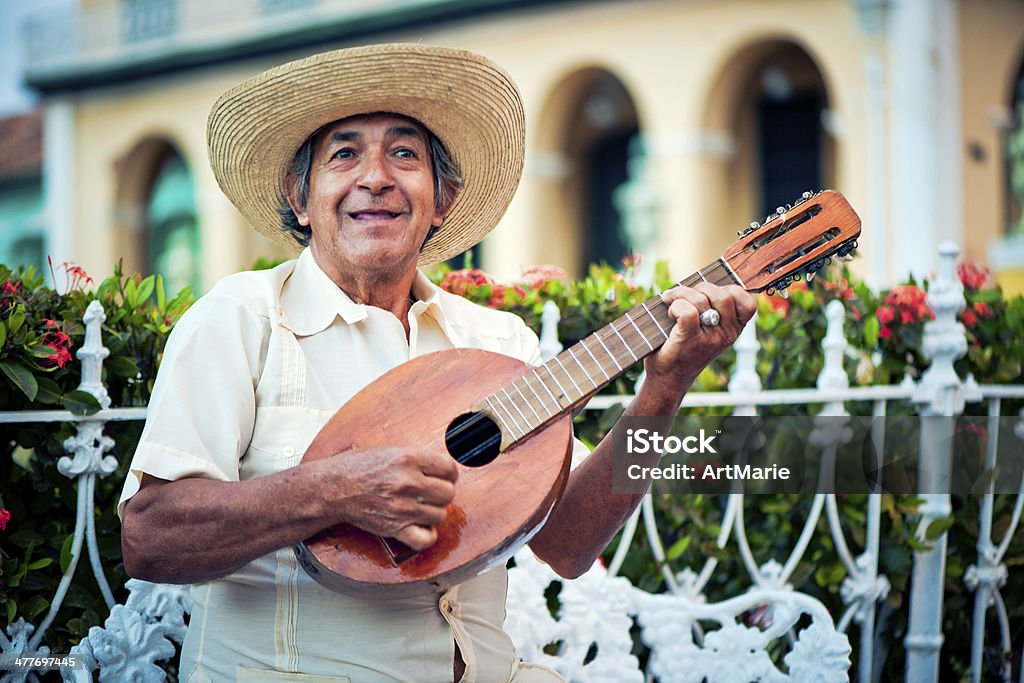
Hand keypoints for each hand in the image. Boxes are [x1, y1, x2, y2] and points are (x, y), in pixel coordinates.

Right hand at [320, 446, 458, 550]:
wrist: (333, 489)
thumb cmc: (357, 468)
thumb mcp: (390, 451)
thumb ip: (417, 458)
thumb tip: (441, 467)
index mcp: (408, 459)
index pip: (449, 468)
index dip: (449, 473)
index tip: (444, 477)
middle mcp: (408, 483)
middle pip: (448, 493)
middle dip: (442, 493)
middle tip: (431, 493)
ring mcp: (403, 507)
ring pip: (440, 515)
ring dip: (433, 513)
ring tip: (422, 508)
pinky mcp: (395, 528)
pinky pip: (426, 539)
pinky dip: (427, 536)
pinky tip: (421, 527)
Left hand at [643, 283, 756, 395]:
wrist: (668, 378)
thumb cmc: (684, 347)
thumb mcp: (707, 329)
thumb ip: (712, 308)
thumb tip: (702, 282)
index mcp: (734, 330)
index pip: (748, 304)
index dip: (731, 290)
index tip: (711, 293)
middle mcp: (726, 335)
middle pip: (723, 295)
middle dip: (701, 287)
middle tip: (684, 295)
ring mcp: (709, 339)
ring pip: (703, 300)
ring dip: (681, 294)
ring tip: (670, 301)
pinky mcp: (690, 340)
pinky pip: (688, 311)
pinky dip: (676, 305)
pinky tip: (669, 311)